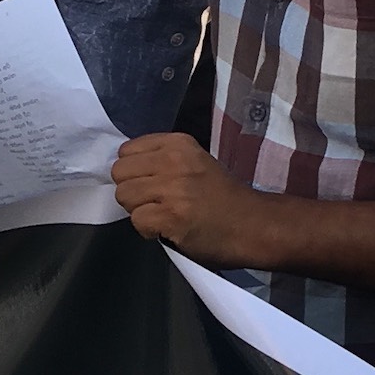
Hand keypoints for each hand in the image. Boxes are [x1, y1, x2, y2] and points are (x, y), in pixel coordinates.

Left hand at [111, 135, 271, 264]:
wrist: (254, 224)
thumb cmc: (223, 196)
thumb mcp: (195, 162)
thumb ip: (162, 160)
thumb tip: (127, 169)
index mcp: (178, 143)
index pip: (126, 151)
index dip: (134, 171)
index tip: (152, 183)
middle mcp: (173, 160)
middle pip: (120, 173)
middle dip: (132, 191)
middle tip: (155, 202)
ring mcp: (172, 188)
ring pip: (124, 196)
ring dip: (139, 211)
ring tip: (162, 215)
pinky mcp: (172, 216)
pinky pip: (137, 220)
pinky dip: (148, 230)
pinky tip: (167, 229)